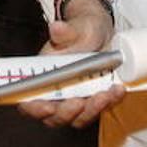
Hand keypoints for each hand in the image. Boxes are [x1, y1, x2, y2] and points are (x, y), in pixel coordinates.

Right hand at [18, 0, 122, 128]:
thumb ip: (65, 32)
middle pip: (54, 116)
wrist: (101, 33)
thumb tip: (57, 28)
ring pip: (78, 117)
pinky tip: (117, 90)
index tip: (47, 106)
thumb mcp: (75, 28)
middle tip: (79, 102)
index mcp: (42, 77)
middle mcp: (56, 92)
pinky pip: (100, 109)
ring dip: (91, 110)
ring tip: (104, 95)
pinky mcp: (94, 99)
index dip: (34, 108)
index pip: (30, 101)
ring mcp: (76, 98)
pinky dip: (109, 102)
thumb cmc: (82, 31)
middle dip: (67, 113)